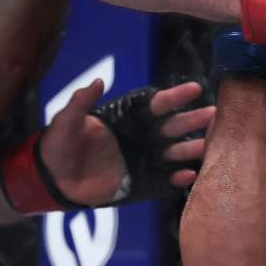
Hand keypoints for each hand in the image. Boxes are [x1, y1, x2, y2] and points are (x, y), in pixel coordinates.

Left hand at [40, 80, 212, 205]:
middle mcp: (142, 136)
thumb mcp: (66, 120)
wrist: (53, 178)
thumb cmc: (60, 144)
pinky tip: (190, 175)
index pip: (156, 104)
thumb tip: (97, 82)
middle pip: (172, 126)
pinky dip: (177, 179)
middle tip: (212, 114)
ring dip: (189, 149)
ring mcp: (144, 160)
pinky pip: (165, 181)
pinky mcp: (142, 183)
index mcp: (128, 116)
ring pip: (173, 153)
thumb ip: (81, 102)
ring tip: (206, 145)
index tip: (194, 89)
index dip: (174, 97)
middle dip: (191, 120)